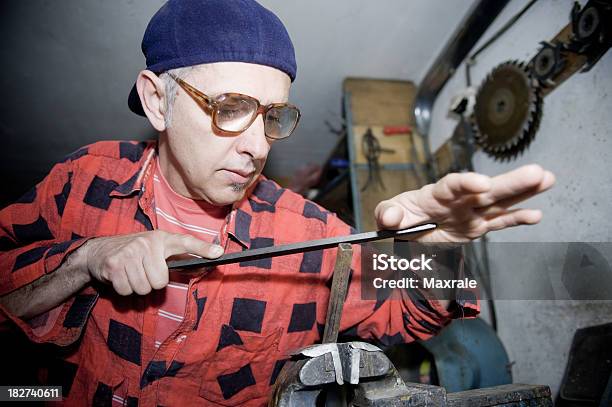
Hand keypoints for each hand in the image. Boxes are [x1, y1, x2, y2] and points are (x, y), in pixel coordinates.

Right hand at [81, 231, 223, 294]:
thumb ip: (179, 258)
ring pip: (144, 288)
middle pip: (160, 282)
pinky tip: (121, 277)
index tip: (219, 253)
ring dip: (137, 287)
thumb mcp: (157, 250)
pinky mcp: (114, 265)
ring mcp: (129, 253)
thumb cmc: (135, 253)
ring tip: (132, 274)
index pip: (185, 242)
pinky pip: (127, 291)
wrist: (99, 251)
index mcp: (161, 238)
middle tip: (144, 273)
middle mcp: (146, 243)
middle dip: (152, 283)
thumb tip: (206, 265)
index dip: (202, 249)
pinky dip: (124, 290)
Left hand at [375, 164, 554, 242]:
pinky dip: (516, 219)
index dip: (467, 183)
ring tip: (547, 179)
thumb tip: (389, 219)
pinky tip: (535, 214)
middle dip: (510, 182)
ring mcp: (471, 212)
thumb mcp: (388, 214)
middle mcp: (459, 200)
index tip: (482, 184)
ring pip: (499, 202)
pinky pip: (499, 222)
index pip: (453, 185)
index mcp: (436, 194)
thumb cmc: (400, 215)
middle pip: (486, 190)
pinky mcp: (478, 226)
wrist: (409, 229)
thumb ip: (387, 214)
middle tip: (536, 172)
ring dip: (523, 193)